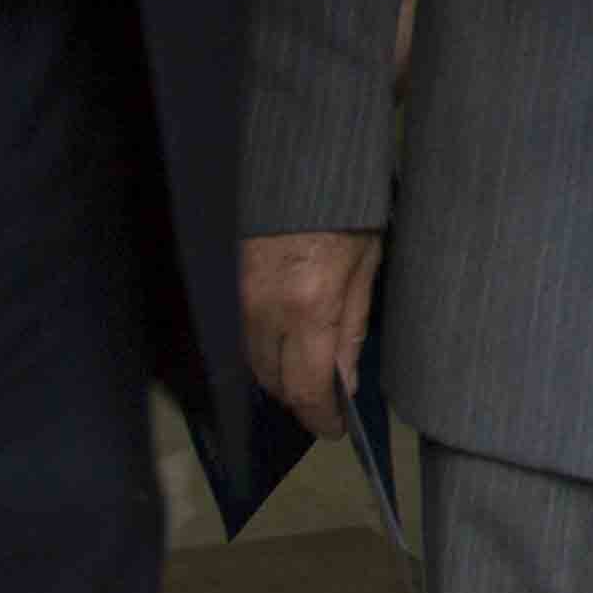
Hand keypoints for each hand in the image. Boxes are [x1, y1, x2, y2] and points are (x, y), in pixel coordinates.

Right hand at [242, 230, 381, 442]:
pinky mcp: (226, 284)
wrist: (302, 163)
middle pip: (273, 381)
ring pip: (251, 362)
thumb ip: (351, 330)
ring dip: (278, 376)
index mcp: (309, 306)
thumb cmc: (347, 211)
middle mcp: (265, 309)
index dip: (320, 418)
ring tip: (308, 374)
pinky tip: (283, 345)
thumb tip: (345, 383)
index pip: (307, 388)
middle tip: (326, 403)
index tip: (333, 430)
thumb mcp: (367, 267)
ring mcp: (239, 298)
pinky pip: (240, 335)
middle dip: (299, 399)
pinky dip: (260, 349)